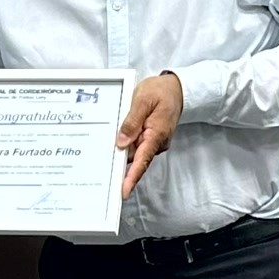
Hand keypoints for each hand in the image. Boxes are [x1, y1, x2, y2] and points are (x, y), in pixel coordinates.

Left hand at [117, 72, 182, 196]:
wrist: (177, 88)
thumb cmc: (162, 91)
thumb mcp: (143, 99)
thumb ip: (132, 121)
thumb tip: (121, 142)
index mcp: (156, 134)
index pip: (142, 160)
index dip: (132, 177)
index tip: (124, 191)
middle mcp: (156, 143)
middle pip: (135, 159)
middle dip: (119, 163)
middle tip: (101, 167)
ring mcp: (153, 142)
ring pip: (134, 152)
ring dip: (122, 149)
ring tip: (109, 142)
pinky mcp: (150, 139)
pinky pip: (136, 145)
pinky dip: (127, 143)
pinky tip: (119, 136)